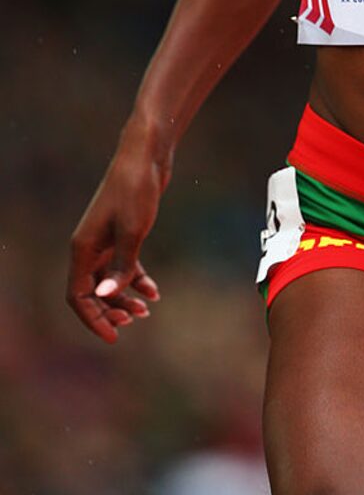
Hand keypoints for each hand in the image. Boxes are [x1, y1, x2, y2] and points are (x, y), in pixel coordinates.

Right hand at [67, 132, 168, 343]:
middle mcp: (89, 247)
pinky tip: (153, 291)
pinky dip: (136, 279)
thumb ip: (121, 265)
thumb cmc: (136, 189)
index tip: (113, 337)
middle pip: (92, 292)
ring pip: (109, 280)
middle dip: (110, 310)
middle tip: (135, 321)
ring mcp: (104, 240)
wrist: (146, 156)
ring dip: (124, 297)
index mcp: (82, 248)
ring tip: (147, 310)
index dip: (93, 319)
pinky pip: (123, 265)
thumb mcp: (132, 231)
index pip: (78, 296)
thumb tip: (108, 296)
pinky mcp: (121, 233)